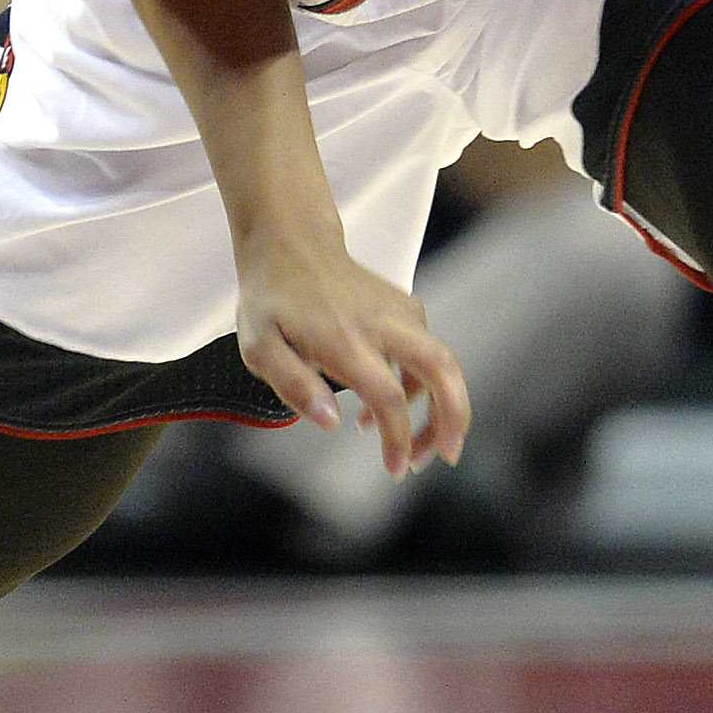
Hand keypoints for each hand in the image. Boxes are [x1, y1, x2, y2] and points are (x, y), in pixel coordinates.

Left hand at [234, 228, 469, 477]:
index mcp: (343, 340)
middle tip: (446, 455)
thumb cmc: (270, 301)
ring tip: (414, 446)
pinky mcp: (407, 307)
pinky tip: (386, 406)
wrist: (290, 243)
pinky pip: (427, 352)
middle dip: (454, 418)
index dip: (399, 437)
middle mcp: (381, 324)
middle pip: (442, 370)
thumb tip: (332, 422)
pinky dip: (420, 385)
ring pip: (442, 363)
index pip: (388, 397)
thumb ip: (293, 385)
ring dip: (440, 407)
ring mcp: (399, 312)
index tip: (396, 469)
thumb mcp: (258, 347)